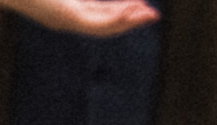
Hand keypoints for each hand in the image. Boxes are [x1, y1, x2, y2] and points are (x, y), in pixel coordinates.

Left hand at [0, 0, 160, 37]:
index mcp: (65, 8)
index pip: (99, 14)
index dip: (121, 11)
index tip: (140, 5)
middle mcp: (67, 18)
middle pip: (104, 22)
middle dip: (129, 19)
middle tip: (153, 16)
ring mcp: (65, 20)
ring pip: (103, 27)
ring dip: (127, 22)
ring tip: (148, 17)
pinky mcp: (64, 18)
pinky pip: (94, 25)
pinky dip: (114, 21)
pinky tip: (130, 13)